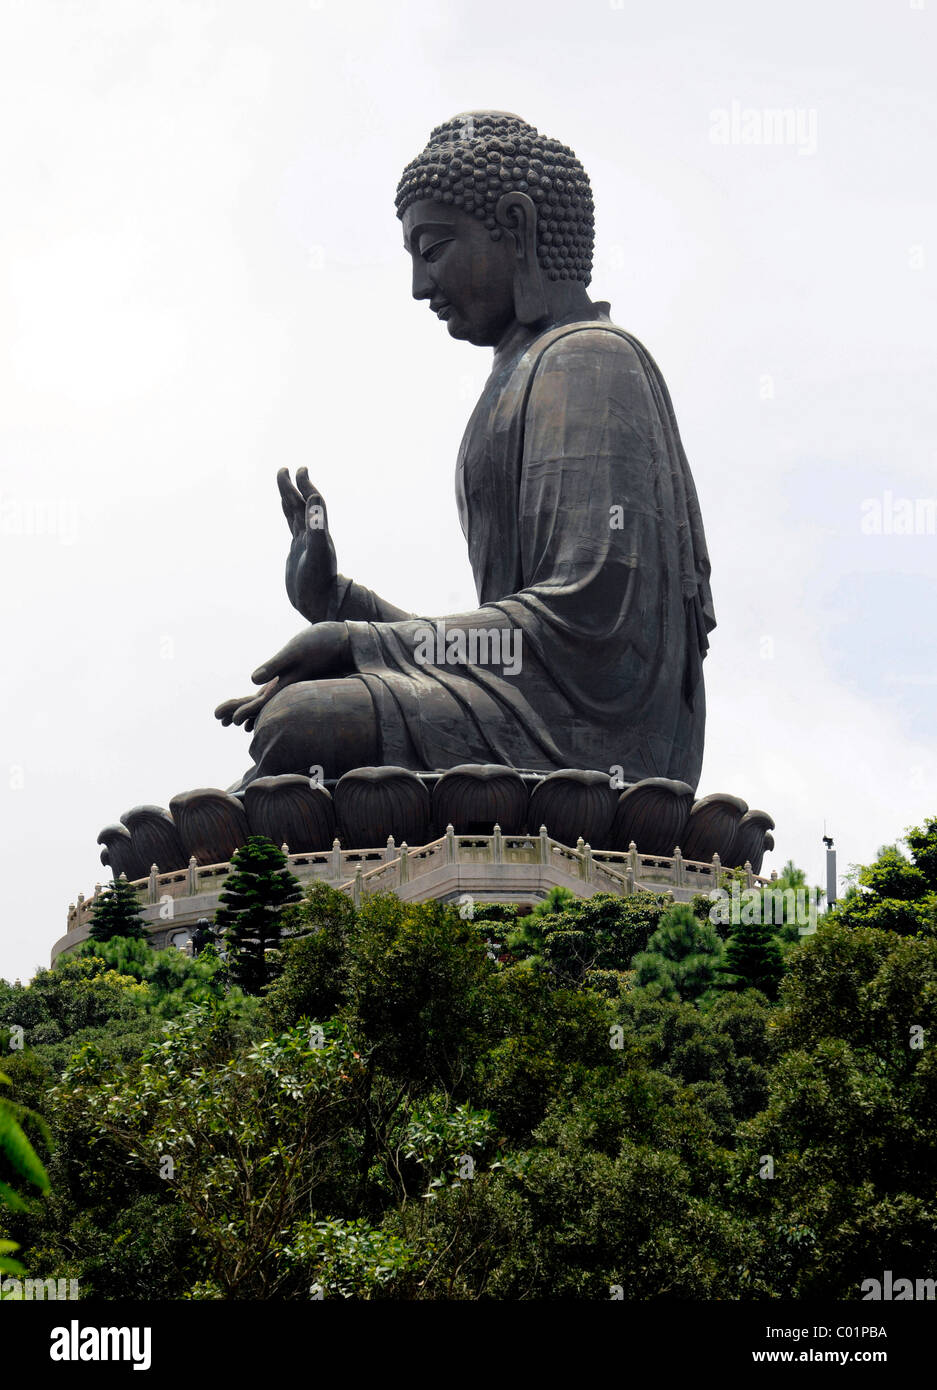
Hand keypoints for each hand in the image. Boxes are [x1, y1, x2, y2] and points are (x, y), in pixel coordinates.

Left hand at [214, 624, 351, 731]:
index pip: (261, 703)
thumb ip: (275, 666)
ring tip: (227, 715)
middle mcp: (288, 690)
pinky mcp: (295, 677)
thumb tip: (252, 679)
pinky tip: (256, 699)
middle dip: (239, 710)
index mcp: (287, 687)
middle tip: (217, 717)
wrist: (346, 641)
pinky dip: (261, 697)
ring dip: (247, 706)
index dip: (245, 711)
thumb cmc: (322, 643)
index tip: (230, 721)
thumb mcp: (295, 651)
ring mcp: (292, 684)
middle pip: (260, 704)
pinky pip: (274, 691)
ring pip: (266, 699)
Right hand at [278, 467, 337, 622]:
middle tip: (284, 470)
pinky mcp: (297, 552)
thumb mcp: (317, 551)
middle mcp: (311, 534)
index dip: (305, 485)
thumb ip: (317, 524)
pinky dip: (289, 517)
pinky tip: (287, 514)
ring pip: (295, 514)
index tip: (299, 469)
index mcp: (316, 531)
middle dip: (292, 487)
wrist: (320, 604)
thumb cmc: (319, 581)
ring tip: (283, 485)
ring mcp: (304, 543)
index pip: (311, 501)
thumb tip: (315, 496)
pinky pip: (292, 529)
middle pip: (300, 504)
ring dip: (290, 499)